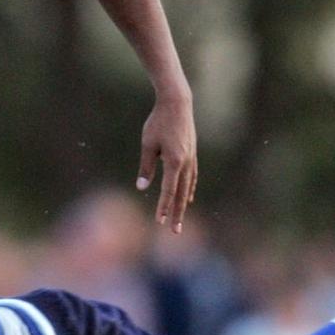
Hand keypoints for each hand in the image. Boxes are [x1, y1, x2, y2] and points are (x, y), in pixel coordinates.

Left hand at [136, 93, 196, 233]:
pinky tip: (189, 196)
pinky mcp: (192, 153)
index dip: (163, 207)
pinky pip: (192, 176)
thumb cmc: (158, 122)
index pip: (168, 190)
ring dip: (183, 203)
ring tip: (180, 218)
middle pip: (180, 193)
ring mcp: (191, 158)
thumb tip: (142, 187)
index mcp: (174, 161)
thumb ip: (146, 166)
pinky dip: (190, 188)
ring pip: (187, 186)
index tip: (159, 222)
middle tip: (175, 231)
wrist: (177, 103)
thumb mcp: (148, 144)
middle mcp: (185, 163)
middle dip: (176, 213)